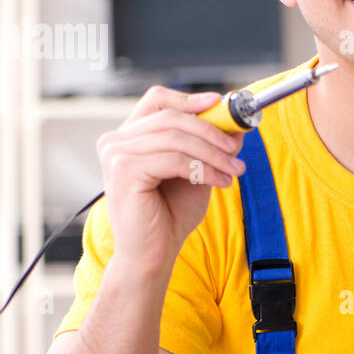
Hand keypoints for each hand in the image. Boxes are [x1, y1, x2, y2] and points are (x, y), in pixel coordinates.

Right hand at [96, 86, 245, 270]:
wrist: (152, 254)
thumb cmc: (170, 215)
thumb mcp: (196, 172)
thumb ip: (209, 147)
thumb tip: (235, 126)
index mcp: (129, 137)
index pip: (156, 100)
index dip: (189, 98)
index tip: (220, 103)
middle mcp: (116, 141)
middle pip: (172, 118)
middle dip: (212, 131)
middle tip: (237, 148)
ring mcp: (116, 154)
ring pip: (177, 138)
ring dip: (213, 153)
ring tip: (234, 170)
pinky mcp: (123, 170)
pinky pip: (174, 159)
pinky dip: (204, 169)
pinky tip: (220, 181)